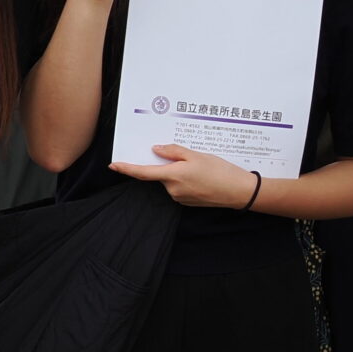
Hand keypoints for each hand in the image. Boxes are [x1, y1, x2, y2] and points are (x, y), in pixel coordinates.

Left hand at [110, 144, 254, 206]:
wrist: (238, 192)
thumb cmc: (219, 171)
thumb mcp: (196, 155)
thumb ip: (173, 152)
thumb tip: (156, 150)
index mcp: (173, 176)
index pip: (143, 173)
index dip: (127, 168)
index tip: (114, 165)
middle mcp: (172, 189)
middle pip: (160, 174)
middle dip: (168, 164)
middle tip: (187, 155)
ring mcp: (180, 197)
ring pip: (171, 179)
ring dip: (179, 171)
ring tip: (200, 165)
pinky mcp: (187, 201)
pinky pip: (179, 187)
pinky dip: (185, 179)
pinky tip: (201, 174)